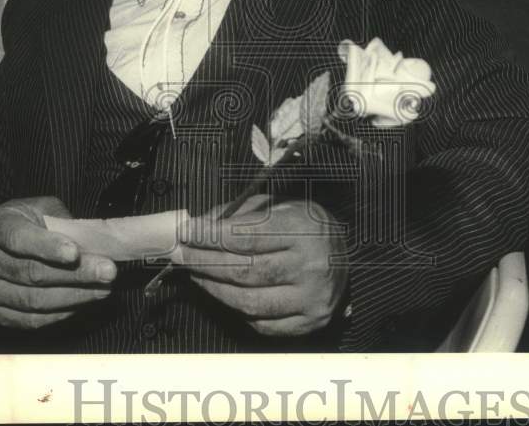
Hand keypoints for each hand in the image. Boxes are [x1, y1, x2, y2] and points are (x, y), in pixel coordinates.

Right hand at [0, 196, 117, 329]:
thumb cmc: (27, 224)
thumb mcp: (42, 210)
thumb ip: (62, 223)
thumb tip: (93, 243)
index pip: (19, 238)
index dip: (47, 246)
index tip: (74, 253)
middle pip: (32, 273)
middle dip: (76, 274)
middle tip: (108, 272)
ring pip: (35, 300)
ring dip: (75, 296)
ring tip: (104, 289)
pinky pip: (32, 320)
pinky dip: (61, 312)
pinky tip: (83, 302)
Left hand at [179, 196, 347, 336]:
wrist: (348, 256)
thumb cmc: (308, 226)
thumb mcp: (280, 205)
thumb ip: (241, 212)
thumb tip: (201, 224)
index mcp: (304, 230)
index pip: (246, 236)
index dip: (210, 236)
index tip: (185, 233)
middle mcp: (311, 266)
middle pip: (243, 270)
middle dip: (204, 261)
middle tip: (179, 254)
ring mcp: (311, 299)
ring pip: (248, 301)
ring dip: (213, 288)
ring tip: (195, 274)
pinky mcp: (309, 323)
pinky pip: (262, 323)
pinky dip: (236, 310)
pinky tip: (223, 293)